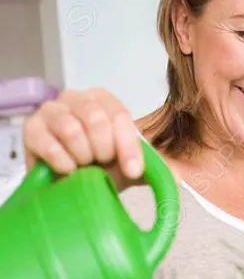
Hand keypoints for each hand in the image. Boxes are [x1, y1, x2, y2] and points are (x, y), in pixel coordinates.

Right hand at [22, 88, 149, 190]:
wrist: (72, 181)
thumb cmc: (102, 166)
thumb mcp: (132, 166)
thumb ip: (155, 166)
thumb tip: (178, 176)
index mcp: (104, 100)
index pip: (120, 116)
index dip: (129, 146)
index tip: (133, 171)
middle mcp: (76, 98)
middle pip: (96, 119)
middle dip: (104, 150)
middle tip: (102, 164)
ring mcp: (50, 111)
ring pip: (71, 130)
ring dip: (83, 156)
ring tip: (84, 166)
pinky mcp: (30, 129)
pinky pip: (48, 144)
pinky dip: (63, 163)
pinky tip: (68, 170)